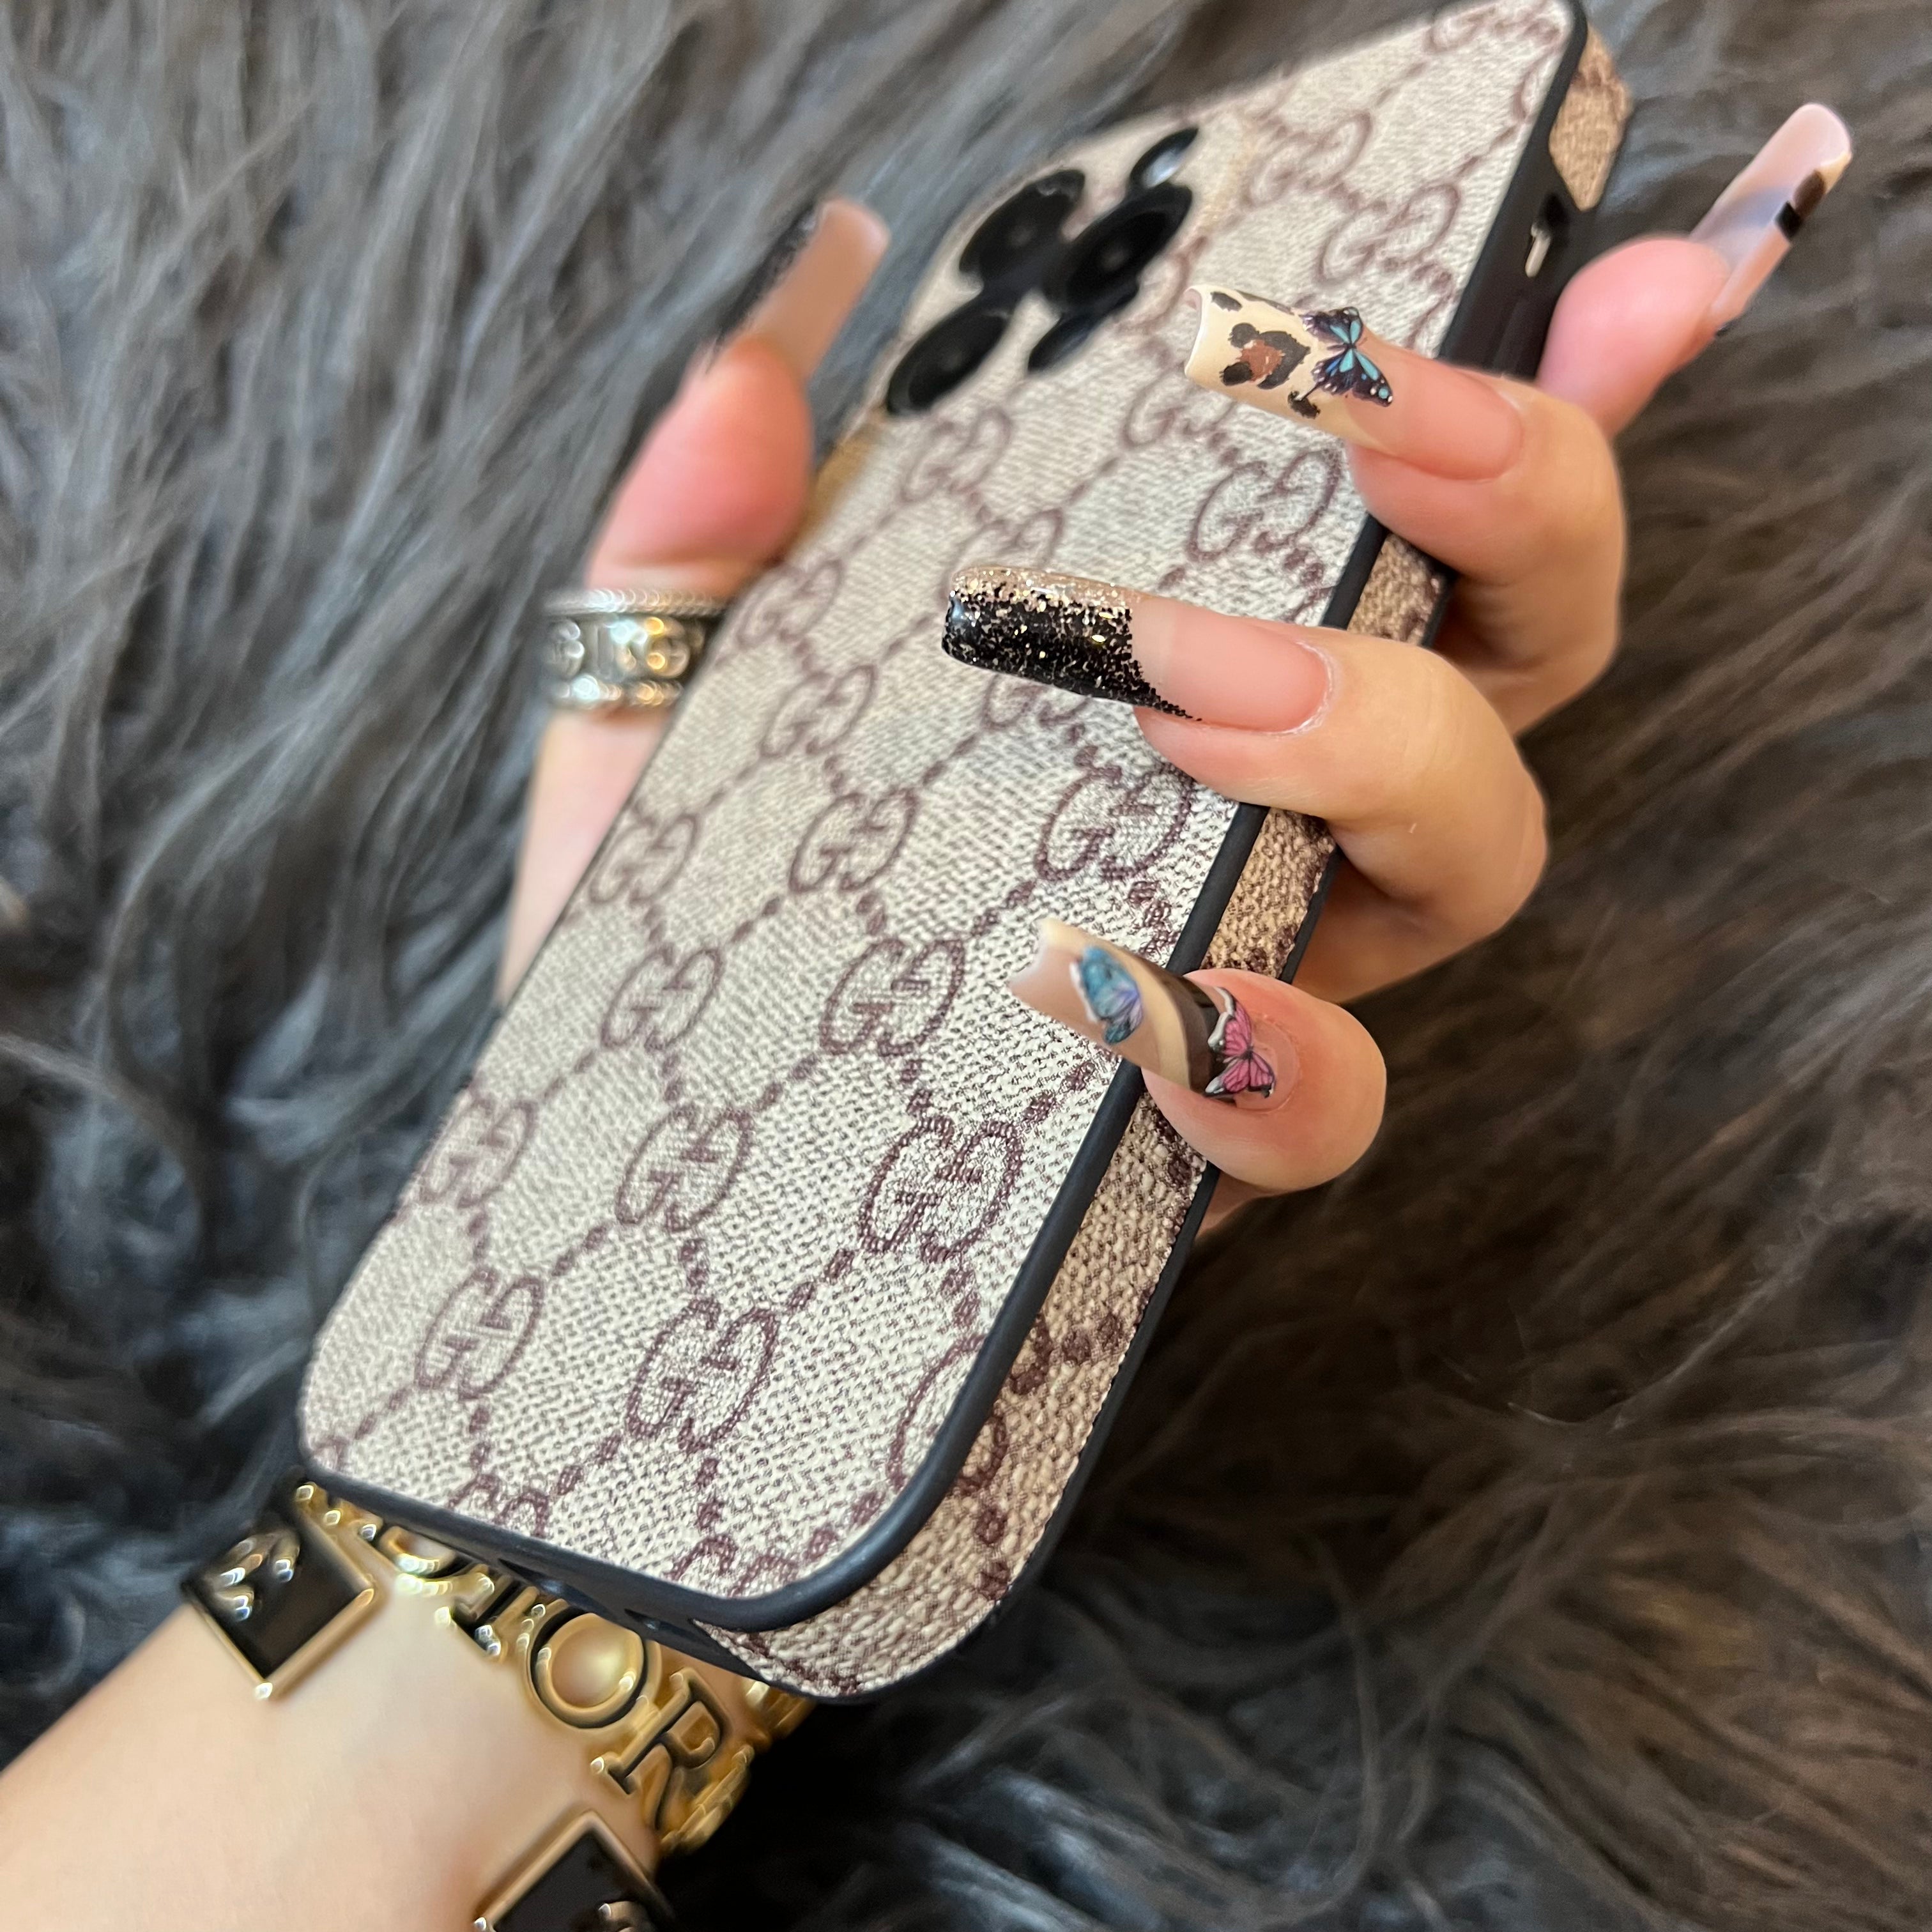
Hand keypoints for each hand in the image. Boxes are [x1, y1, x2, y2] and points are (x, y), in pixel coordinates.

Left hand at [508, 117, 1843, 1231]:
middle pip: (1520, 660)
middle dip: (1512, 509)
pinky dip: (1268, 1050)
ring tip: (1194, 704)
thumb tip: (748, 379)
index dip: (1534, 405)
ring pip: (1477, 858)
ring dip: (1381, 743)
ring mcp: (1262, 973)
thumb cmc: (690, 922)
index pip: (1411, 524)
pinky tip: (1138, 995)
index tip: (1609, 277)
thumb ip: (696, 539)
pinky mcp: (1205, 1147)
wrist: (645, 1167)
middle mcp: (1271, 817)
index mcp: (1189, 679)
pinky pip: (1320, 1109)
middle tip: (1370, 426)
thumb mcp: (666, 710)